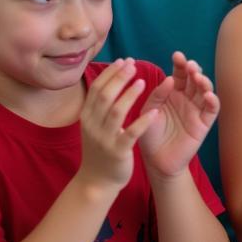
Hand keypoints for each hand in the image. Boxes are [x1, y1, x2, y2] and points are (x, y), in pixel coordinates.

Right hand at [80, 60, 156, 190]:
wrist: (96, 181)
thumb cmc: (100, 149)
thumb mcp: (94, 125)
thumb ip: (101, 104)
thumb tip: (112, 78)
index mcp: (87, 116)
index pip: (96, 88)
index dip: (110, 73)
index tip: (124, 60)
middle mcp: (92, 125)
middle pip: (104, 95)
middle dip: (119, 78)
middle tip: (133, 64)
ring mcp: (103, 139)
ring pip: (116, 112)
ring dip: (129, 95)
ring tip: (143, 82)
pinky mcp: (117, 152)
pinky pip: (130, 134)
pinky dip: (142, 122)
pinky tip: (154, 112)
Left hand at [138, 52, 219, 177]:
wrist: (155, 161)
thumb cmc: (149, 134)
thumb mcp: (148, 111)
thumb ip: (157, 95)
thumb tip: (169, 79)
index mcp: (172, 93)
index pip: (179, 74)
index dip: (180, 64)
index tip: (177, 55)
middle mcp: (186, 98)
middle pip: (194, 79)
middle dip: (193, 70)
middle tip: (189, 64)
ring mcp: (196, 110)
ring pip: (205, 90)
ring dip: (204, 81)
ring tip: (198, 77)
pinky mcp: (203, 123)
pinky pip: (211, 110)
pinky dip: (212, 101)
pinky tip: (208, 95)